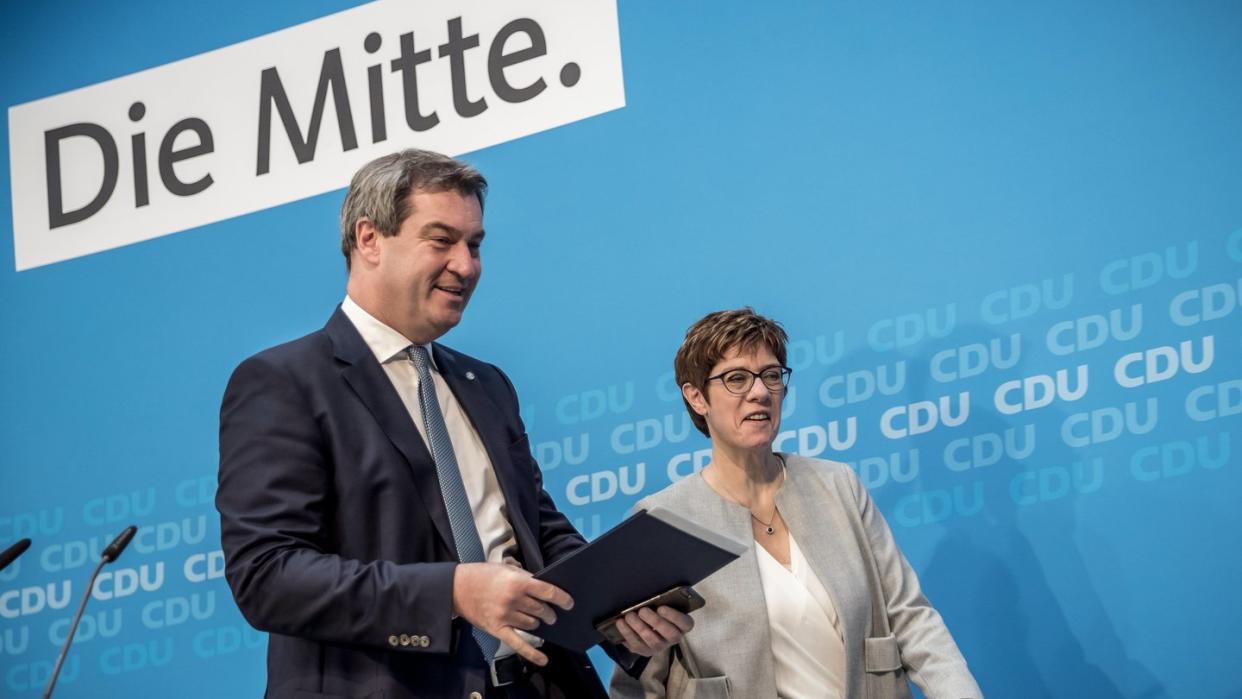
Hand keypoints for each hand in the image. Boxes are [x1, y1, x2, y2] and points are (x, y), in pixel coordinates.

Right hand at [451, 562, 571, 666]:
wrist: (457, 587)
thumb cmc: (482, 575)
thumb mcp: (506, 569)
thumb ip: (525, 578)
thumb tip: (543, 589)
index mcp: (518, 582)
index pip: (547, 592)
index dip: (562, 598)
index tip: (569, 603)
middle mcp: (513, 599)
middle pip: (541, 610)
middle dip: (550, 613)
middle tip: (552, 614)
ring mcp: (505, 616)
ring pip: (532, 624)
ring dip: (538, 623)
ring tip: (537, 620)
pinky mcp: (497, 629)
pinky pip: (518, 643)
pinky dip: (532, 653)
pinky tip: (543, 659)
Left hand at [614, 605, 693, 656]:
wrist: (647, 624)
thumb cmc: (658, 610)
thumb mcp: (664, 605)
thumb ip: (662, 602)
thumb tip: (651, 598)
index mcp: (682, 625)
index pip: (685, 623)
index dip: (674, 616)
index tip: (661, 608)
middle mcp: (673, 638)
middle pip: (669, 633)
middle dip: (655, 622)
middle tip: (642, 610)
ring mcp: (660, 647)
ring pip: (652, 641)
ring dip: (639, 627)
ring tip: (629, 616)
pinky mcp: (645, 651)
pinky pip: (637, 645)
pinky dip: (627, 633)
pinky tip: (620, 623)